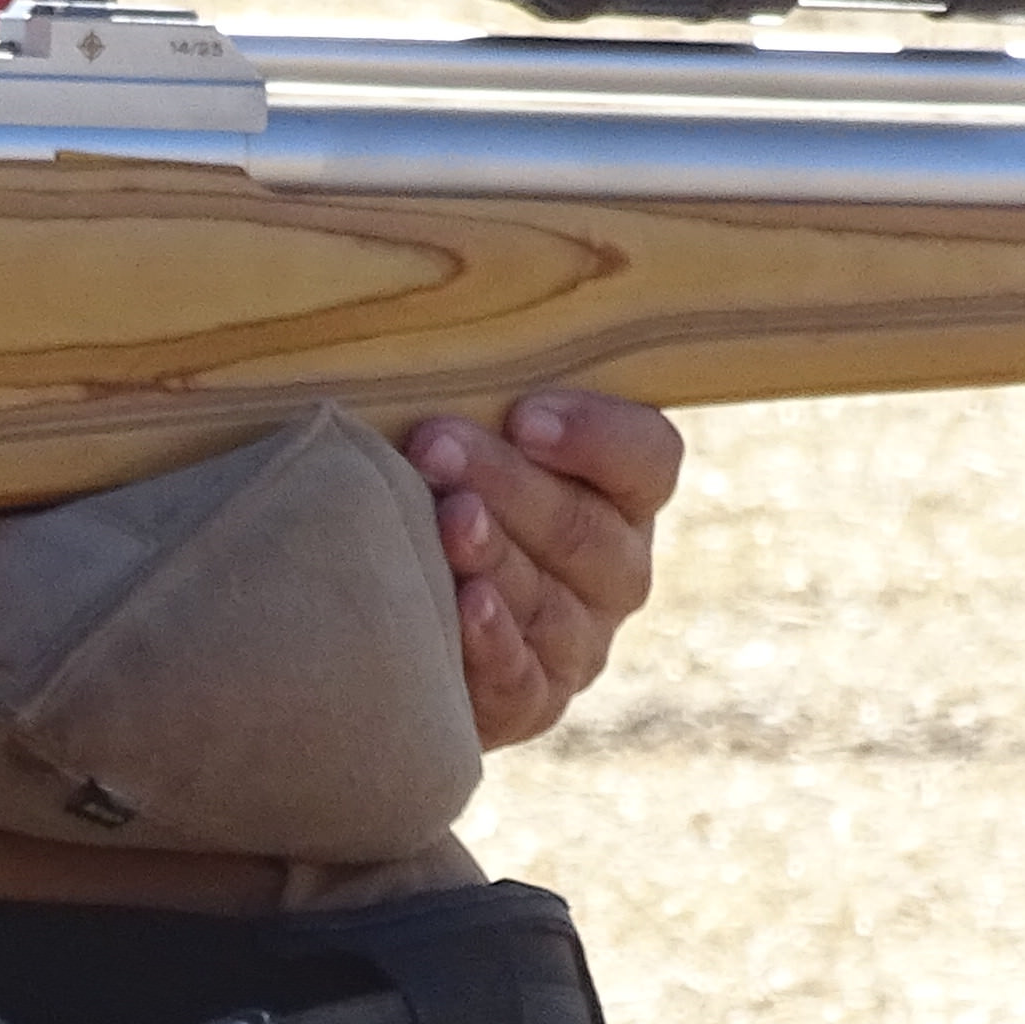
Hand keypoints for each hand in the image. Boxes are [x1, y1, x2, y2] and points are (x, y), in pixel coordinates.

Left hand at [406, 391, 677, 747]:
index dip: (596, 436)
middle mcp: (615, 569)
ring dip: (496, 555)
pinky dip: (493, 643)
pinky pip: (523, 677)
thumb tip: (429, 321)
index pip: (648, 457)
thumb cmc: (421, 492)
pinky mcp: (530, 702)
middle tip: (433, 445)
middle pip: (586, 527)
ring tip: (445, 519)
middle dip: (507, 482)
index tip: (524, 415)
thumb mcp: (453, 435)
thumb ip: (468, 394)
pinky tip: (464, 605)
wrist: (375, 620)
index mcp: (618, 492)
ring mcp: (579, 642)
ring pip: (551, 598)